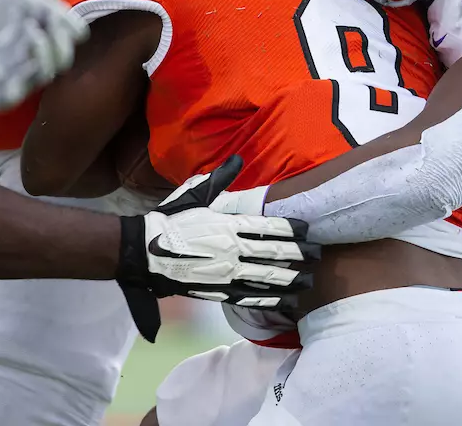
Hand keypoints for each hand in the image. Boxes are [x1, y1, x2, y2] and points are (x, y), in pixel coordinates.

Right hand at [115, 156, 318, 341]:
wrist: (142, 251)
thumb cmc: (170, 220)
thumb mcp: (195, 194)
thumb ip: (220, 179)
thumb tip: (237, 159)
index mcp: (229, 225)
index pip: (269, 228)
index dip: (292, 230)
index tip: (309, 230)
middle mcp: (232, 250)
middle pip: (275, 253)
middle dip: (300, 254)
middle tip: (319, 255)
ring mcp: (226, 273)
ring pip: (267, 278)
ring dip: (291, 279)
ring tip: (310, 280)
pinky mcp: (218, 291)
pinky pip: (250, 298)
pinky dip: (271, 300)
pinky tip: (287, 302)